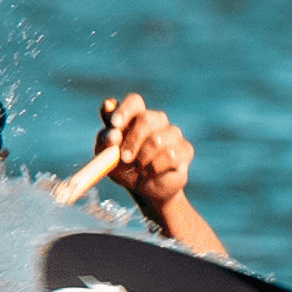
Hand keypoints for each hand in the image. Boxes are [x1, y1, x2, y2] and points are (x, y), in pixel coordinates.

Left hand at [97, 93, 192, 211]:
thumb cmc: (124, 168)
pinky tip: (151, 173)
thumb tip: (113, 134)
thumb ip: (105, 141)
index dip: (125, 110)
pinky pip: (169, 155)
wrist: (143, 190)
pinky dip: (155, 168)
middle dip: (132, 140)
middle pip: (146, 118)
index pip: (134, 101)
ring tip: (139, 169)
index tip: (115, 125)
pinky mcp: (185, 149)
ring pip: (157, 139)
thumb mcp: (107, 156)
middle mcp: (156, 120)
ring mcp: (173, 133)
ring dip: (143, 158)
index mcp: (136, 116)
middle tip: (124, 158)